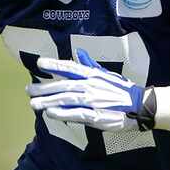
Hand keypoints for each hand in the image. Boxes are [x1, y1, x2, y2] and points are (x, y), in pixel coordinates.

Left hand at [28, 49, 155, 130]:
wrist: (141, 106)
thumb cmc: (123, 90)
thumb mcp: (107, 74)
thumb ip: (91, 65)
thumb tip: (79, 53)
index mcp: (94, 75)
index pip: (71, 68)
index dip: (55, 65)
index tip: (40, 63)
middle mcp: (91, 86)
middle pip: (64, 86)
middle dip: (44, 87)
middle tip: (29, 90)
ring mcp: (93, 101)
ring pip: (66, 100)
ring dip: (48, 101)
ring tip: (34, 103)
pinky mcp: (96, 116)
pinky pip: (76, 114)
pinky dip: (62, 113)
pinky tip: (50, 113)